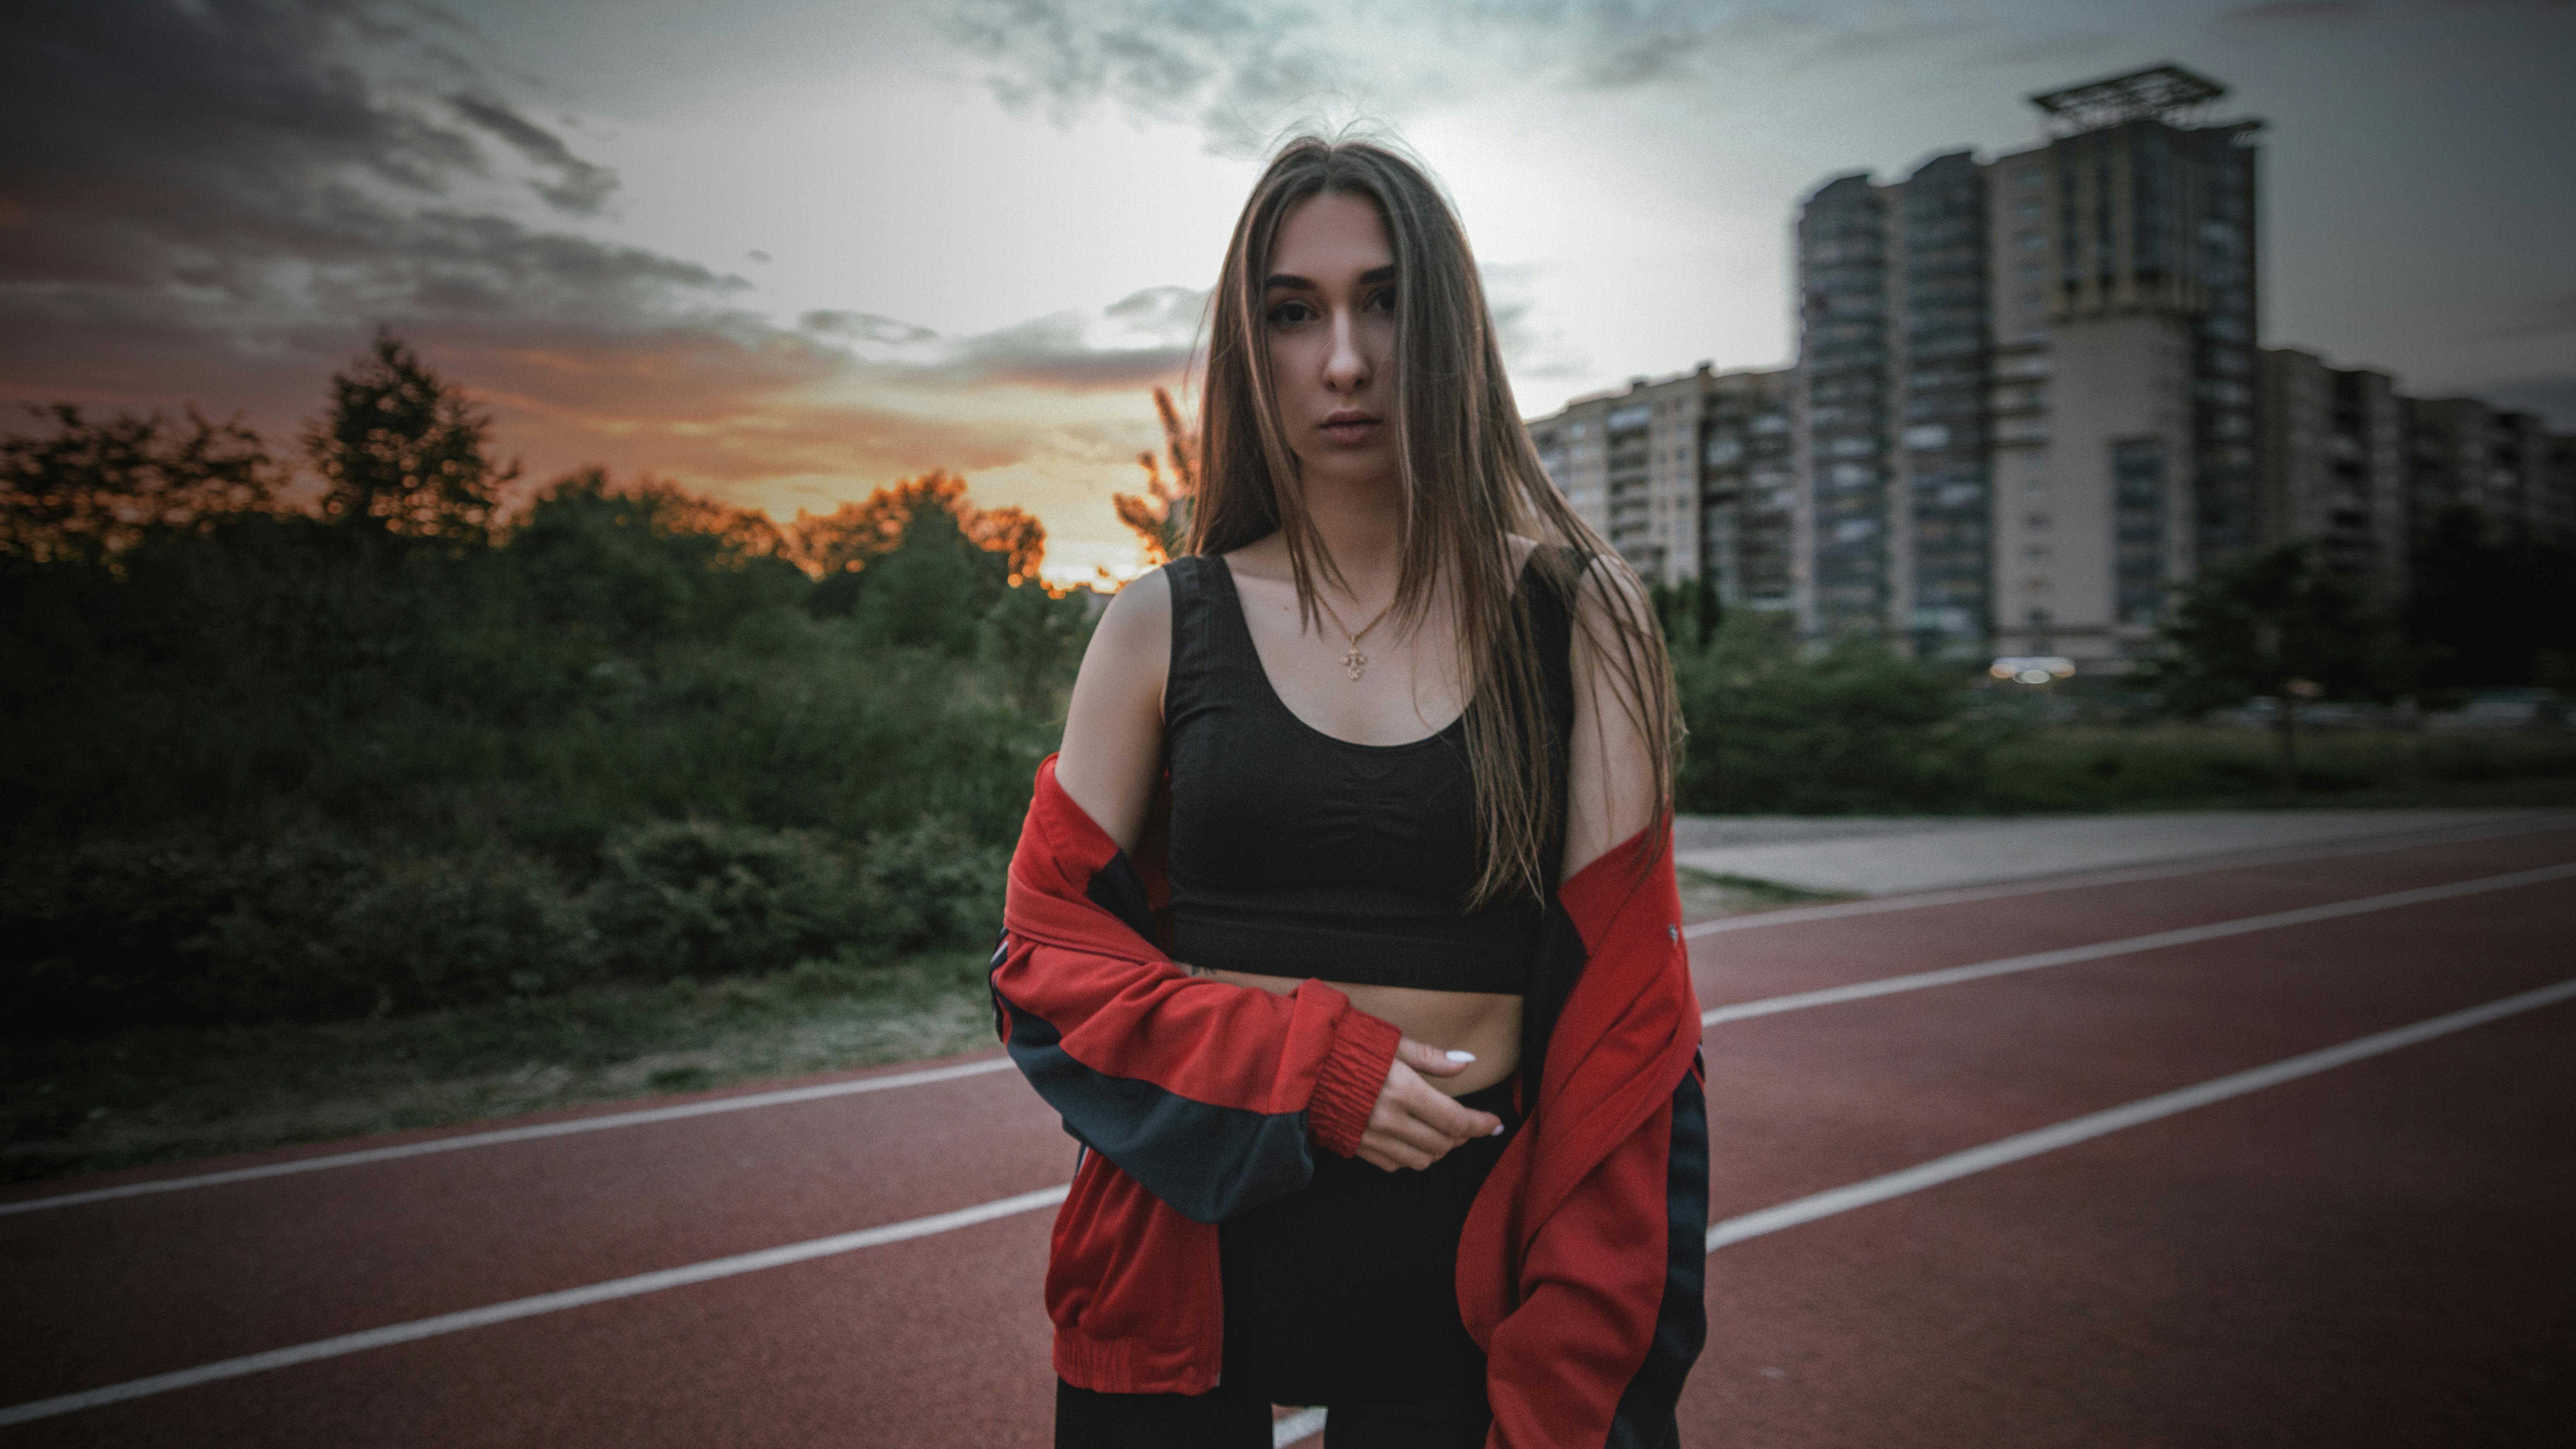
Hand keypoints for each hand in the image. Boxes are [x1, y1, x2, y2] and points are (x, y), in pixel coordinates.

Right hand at [1354, 1037, 1505, 1171]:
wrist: (1299, 1063)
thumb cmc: (1347, 1046)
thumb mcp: (1392, 1043)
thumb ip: (1431, 1058)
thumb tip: (1466, 1064)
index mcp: (1403, 1090)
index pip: (1455, 1120)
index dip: (1480, 1125)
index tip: (1495, 1124)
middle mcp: (1390, 1120)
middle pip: (1443, 1143)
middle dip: (1462, 1136)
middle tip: (1467, 1123)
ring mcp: (1372, 1138)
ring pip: (1422, 1159)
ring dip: (1439, 1148)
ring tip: (1442, 1132)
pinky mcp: (1357, 1147)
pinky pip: (1396, 1164)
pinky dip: (1411, 1156)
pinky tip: (1412, 1139)